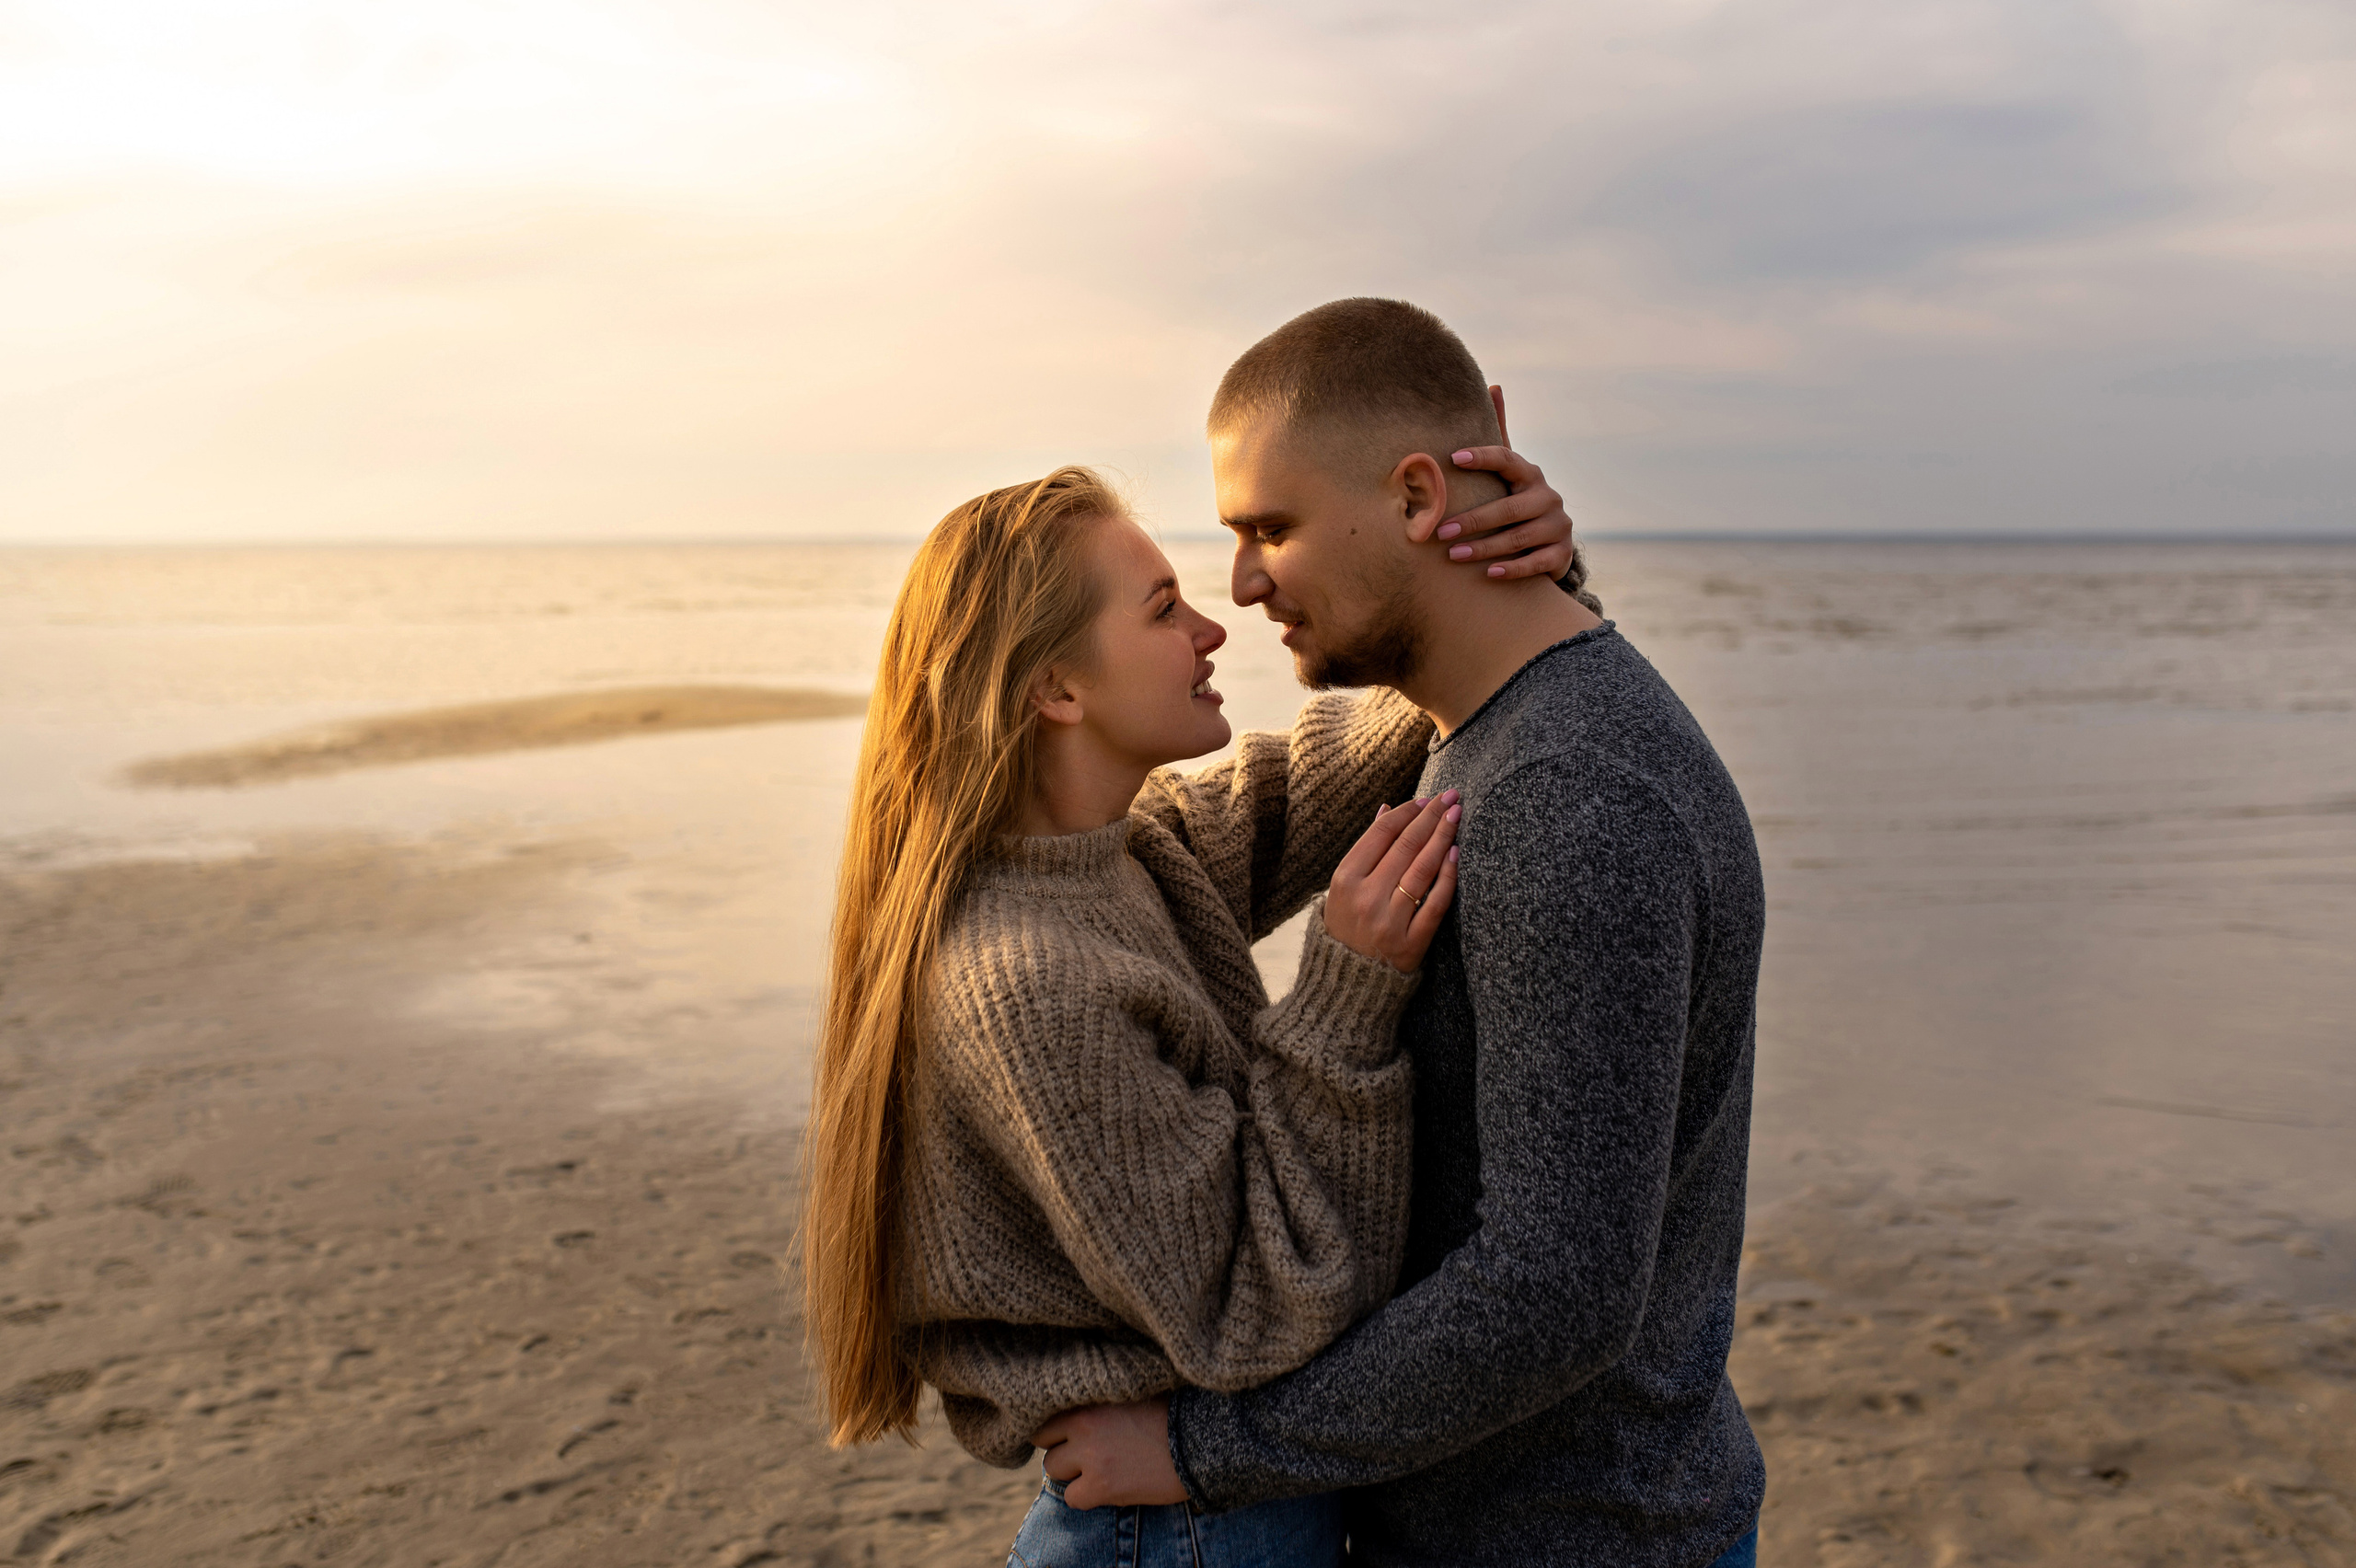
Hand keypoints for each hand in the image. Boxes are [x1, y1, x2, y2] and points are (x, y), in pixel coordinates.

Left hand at [1033, 1399, 1187, 1509]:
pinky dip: (1085, 1497)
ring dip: (1072, 1473)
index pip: (1046, 1419)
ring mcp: (1091, 1458)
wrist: (1198, 1443)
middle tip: (1085, 1455)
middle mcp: (1083, 1428)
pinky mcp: (1102, 1487)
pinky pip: (1072, 1498)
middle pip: (1047, 1446)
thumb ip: (1101, 1399)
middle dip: (1063, 1451)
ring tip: (1098, 1470)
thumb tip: (1082, 1405)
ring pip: (1054, 1471)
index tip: (1069, 1436)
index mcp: (1089, 1401)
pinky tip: (1106, 1489)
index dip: (1057, 1430)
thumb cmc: (1170, 1414)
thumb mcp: (1131, 1393)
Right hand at [1322, 792, 1459, 972]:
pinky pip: (1436, 903)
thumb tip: (1388, 808)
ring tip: (1457, 816)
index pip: (1382, 833)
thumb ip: (1366, 850)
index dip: (1407, 812)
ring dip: (1443, 837)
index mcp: (1345, 879)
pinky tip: (1456, 854)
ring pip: (1422, 869)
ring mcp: (1389, 921)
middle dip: (1431, 816)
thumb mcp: (1343, 888)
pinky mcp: (1411, 943)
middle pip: (1406, 846)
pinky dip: (1448, 877)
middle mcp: (1366, 897)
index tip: (1426, 799)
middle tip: (1451, 797)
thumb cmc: (1347, 927)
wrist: (1345, 984)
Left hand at [1415, 443, 1576, 582]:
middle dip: (1474, 520)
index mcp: (1530, 475)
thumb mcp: (1509, 471)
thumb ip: (1500, 435)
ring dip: (1484, 548)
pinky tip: (1489, 574)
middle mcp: (1548, 497)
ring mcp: (1558, 526)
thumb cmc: (1515, 501)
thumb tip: (1494, 385)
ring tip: (1453, 556)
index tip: (1453, 458)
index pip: (1507, 459)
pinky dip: (1512, 569)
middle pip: (1509, 508)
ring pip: (1518, 538)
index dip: (1483, 457)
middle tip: (1441, 530)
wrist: (1550, 543)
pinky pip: (1536, 563)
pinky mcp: (1561, 555)